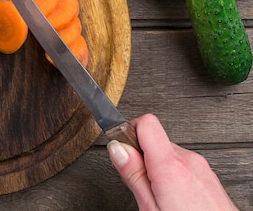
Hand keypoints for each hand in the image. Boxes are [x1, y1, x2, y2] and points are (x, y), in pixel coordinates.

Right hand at [108, 114, 237, 210]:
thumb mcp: (150, 207)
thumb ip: (133, 175)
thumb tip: (117, 148)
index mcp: (171, 166)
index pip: (146, 123)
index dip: (128, 132)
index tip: (121, 150)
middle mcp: (189, 161)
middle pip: (154, 140)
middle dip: (140, 157)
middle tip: (138, 182)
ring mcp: (201, 168)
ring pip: (168, 154)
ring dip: (156, 168)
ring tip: (156, 194)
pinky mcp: (208, 176)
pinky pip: (182, 165)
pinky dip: (172, 175)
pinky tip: (172, 197)